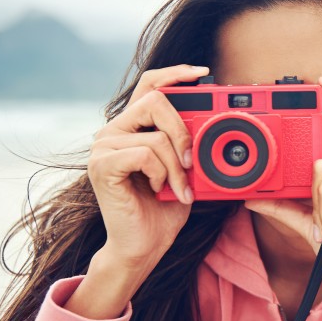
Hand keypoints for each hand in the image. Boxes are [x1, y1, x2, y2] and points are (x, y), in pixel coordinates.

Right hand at [67, 64, 207, 318]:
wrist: (143, 246)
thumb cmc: (164, 209)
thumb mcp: (187, 170)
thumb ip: (193, 144)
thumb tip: (219, 125)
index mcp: (132, 126)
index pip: (150, 84)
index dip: (176, 74)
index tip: (203, 73)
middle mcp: (113, 131)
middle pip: (155, 100)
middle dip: (184, 130)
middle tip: (193, 162)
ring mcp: (104, 146)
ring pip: (156, 134)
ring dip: (177, 166)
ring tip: (178, 188)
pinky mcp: (102, 164)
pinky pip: (145, 153)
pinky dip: (162, 174)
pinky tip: (160, 190)